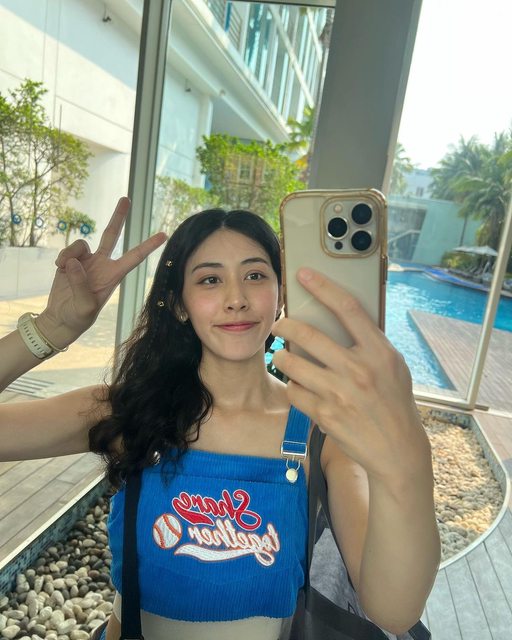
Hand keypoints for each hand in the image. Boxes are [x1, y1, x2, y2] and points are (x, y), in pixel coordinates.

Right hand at [37, 197, 166, 346]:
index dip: (149, 246)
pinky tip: (59, 268)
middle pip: (111, 235)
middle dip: (118, 217)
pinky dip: (63, 257)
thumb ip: (80, 285)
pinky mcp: (70, 261)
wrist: (61, 318)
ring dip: (71, 252)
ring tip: (64, 268)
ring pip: (82, 243)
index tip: (164, 234)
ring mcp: (87, 261)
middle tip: (126, 198)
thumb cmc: (79, 317)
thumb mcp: (84, 307)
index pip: (135, 257)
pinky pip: (69, 250)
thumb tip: (73, 262)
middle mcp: (102, 264)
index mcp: (113, 275)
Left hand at [271, 267, 430, 484]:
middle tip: (278, 325)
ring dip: (281, 357)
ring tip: (282, 356)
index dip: (323, 286)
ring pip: (292, 363)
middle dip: (285, 326)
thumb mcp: (393, 366)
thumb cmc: (394, 402)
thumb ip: (369, 343)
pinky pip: (294, 391)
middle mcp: (359, 370)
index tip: (304, 274)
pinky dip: (292, 386)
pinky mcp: (325, 415)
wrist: (397, 450)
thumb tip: (337, 318)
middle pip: (308, 334)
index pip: (348, 308)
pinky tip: (298, 386)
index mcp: (379, 352)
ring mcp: (340, 393)